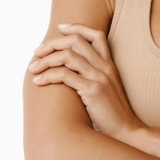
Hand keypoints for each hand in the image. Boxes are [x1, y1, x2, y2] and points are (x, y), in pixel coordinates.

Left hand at [29, 23, 143, 140]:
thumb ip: (93, 77)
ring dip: (45, 60)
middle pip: (76, 41)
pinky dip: (47, 76)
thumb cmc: (112, 115)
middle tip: (37, 52)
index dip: (77, 28)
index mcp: (110, 65)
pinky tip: (38, 82)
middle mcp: (106, 67)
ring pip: (67, 56)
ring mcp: (100, 78)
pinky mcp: (93, 90)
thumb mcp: (106, 90)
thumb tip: (69, 72)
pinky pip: (64, 75)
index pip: (96, 35)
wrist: (126, 132)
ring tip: (33, 69)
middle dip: (53, 43)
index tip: (60, 29)